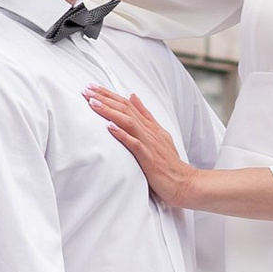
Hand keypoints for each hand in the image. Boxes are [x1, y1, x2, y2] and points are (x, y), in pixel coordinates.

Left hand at [83, 85, 197, 209]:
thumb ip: (145, 116)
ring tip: (93, 103)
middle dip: (105, 98)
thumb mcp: (159, 134)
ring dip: (109, 111)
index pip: (127, 104)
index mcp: (150, 126)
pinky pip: (134, 143)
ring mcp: (150, 143)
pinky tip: (110, 127)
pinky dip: (122, 134)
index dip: (109, 95)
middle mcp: (149, 131)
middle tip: (87, 90)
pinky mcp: (149, 158)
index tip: (92, 88)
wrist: (185, 183)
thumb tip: (133, 97)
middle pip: (125, 109)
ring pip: (128, 122)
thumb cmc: (170, 163)